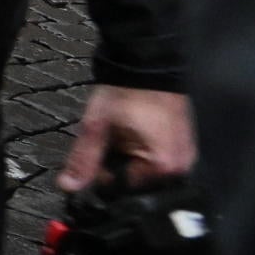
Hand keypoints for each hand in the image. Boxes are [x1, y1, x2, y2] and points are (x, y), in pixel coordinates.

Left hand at [58, 84, 195, 190]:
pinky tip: (138, 133)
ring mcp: (186, 158)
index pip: (123, 189)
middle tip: (114, 138)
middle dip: (119, 166)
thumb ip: (83, 160)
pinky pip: (158, 162)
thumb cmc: (125, 93)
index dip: (103, 173)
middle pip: (137, 184)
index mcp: (162, 167)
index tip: (98, 151)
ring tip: (126, 133)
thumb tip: (68, 187)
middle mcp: (180, 168)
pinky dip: (143, 152)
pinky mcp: (185, 148)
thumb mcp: (97, 127)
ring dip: (130, 159)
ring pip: (146, 173)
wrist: (148, 65)